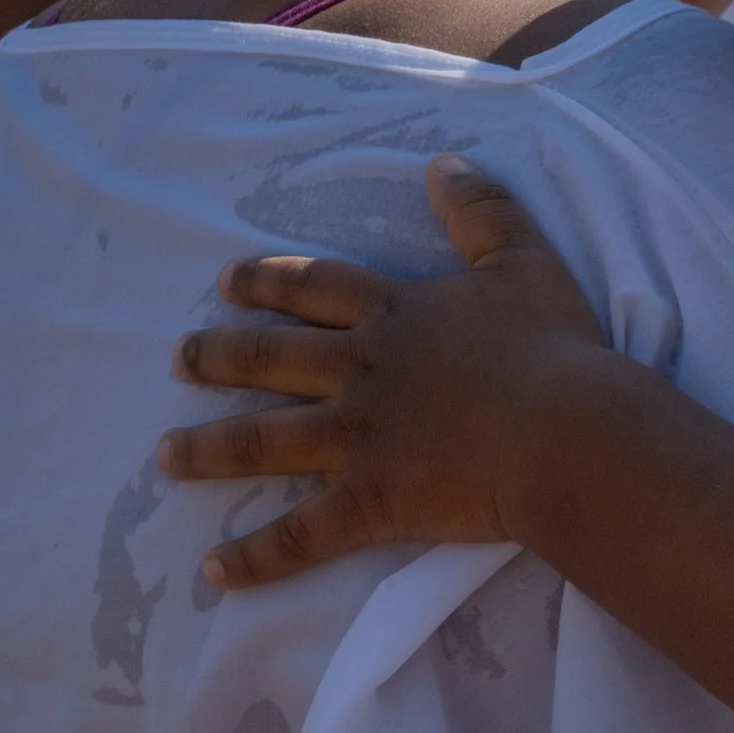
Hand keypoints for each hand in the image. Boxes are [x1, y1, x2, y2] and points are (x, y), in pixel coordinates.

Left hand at [161, 155, 628, 587]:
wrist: (566, 430)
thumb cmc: (555, 346)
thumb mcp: (525, 260)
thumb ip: (482, 210)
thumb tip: (443, 162)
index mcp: (396, 316)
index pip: (317, 289)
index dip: (270, 281)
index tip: (226, 280)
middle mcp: (363, 373)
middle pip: (272, 360)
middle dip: (219, 357)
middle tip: (178, 359)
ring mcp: (360, 440)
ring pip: (265, 441)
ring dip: (210, 448)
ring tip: (167, 454)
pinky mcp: (372, 502)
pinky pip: (301, 534)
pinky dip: (257, 555)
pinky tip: (214, 569)